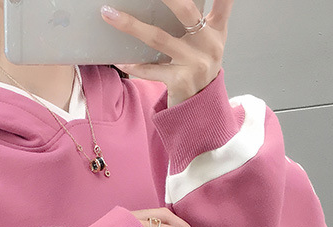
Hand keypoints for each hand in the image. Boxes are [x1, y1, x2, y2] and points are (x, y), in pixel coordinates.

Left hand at [100, 0, 234, 105]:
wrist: (201, 109)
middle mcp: (208, 45)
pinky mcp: (180, 81)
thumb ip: (203, 19)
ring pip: (158, 38)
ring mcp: (195, 63)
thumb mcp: (208, 43)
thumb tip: (174, 4)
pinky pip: (151, 70)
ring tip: (109, 14)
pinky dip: (134, 66)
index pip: (224, 3)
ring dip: (131, 25)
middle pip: (185, 10)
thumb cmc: (199, 69)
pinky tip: (120, 61)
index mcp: (216, 31)